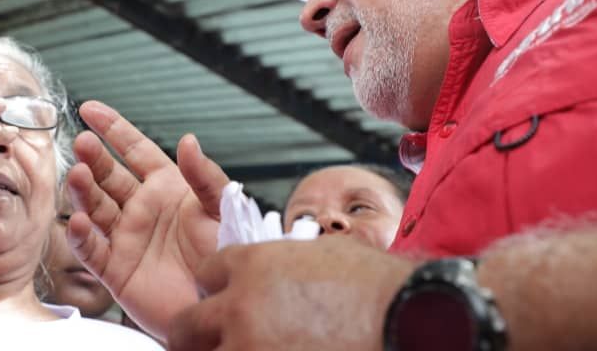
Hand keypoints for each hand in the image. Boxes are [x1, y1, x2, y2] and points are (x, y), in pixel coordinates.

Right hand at [66, 101, 229, 339]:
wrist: (219, 305)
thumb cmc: (225, 257)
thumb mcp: (222, 210)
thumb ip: (205, 176)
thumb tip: (189, 140)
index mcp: (166, 187)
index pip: (134, 149)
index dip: (113, 128)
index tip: (90, 109)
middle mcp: (141, 208)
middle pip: (109, 175)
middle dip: (93, 157)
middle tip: (82, 142)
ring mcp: (125, 237)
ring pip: (95, 206)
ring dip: (83, 190)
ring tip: (77, 174)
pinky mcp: (115, 269)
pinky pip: (91, 249)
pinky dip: (81, 235)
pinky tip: (79, 221)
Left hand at [167, 237, 414, 350]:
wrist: (409, 320)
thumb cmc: (378, 287)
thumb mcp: (326, 255)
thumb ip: (288, 264)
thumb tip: (281, 274)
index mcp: (253, 266)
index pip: (206, 273)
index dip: (216, 287)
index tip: (223, 299)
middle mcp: (241, 307)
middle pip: (187, 325)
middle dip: (196, 333)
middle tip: (209, 340)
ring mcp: (250, 348)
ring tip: (245, 348)